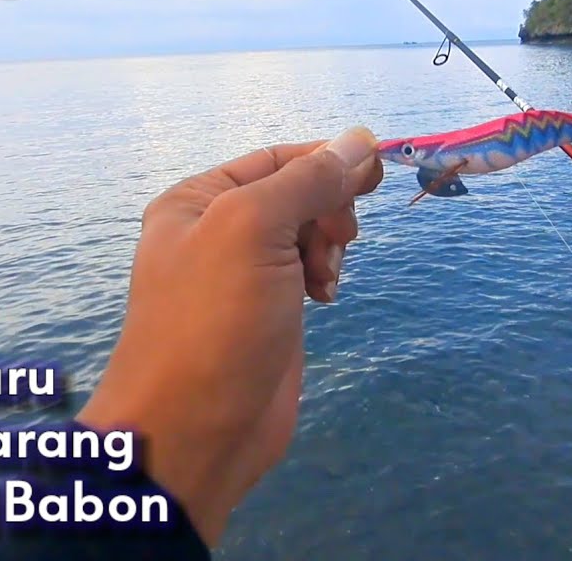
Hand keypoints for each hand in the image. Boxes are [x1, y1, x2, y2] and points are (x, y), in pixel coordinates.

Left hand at [75, 126, 382, 544]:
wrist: (195, 432)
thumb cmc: (214, 321)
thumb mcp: (254, 230)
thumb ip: (307, 180)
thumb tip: (358, 139)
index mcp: (197, 200)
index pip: (276, 158)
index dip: (326, 159)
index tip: (376, 168)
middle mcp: (216, 232)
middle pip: (297, 193)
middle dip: (327, 209)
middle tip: (337, 239)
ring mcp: (243, 277)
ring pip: (308, 234)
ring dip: (329, 245)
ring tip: (323, 277)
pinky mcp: (268, 315)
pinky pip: (308, 273)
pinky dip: (325, 276)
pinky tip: (325, 297)